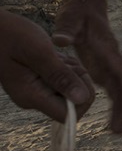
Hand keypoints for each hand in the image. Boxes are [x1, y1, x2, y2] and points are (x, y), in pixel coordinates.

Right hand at [0, 9, 95, 123]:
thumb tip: (82, 99)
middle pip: (73, 102)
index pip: (68, 115)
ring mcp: (36, 91)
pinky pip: (64, 80)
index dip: (82, 98)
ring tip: (55, 56)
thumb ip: (60, 76)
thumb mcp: (39, 52)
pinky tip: (55, 56)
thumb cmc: (10, 35)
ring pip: (71, 89)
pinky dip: (67, 67)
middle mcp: (34, 99)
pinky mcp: (39, 83)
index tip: (76, 74)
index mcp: (32, 97)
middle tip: (62, 60)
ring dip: (73, 71)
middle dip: (78, 80)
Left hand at [51, 0, 121, 133]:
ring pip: (121, 92)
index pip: (121, 70)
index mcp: (107, 49)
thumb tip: (60, 40)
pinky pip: (113, 93)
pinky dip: (115, 108)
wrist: (87, 8)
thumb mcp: (70, 18)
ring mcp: (110, 67)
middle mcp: (113, 61)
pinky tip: (114, 124)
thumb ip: (66, 29)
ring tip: (120, 133)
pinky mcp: (104, 72)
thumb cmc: (77, 13)